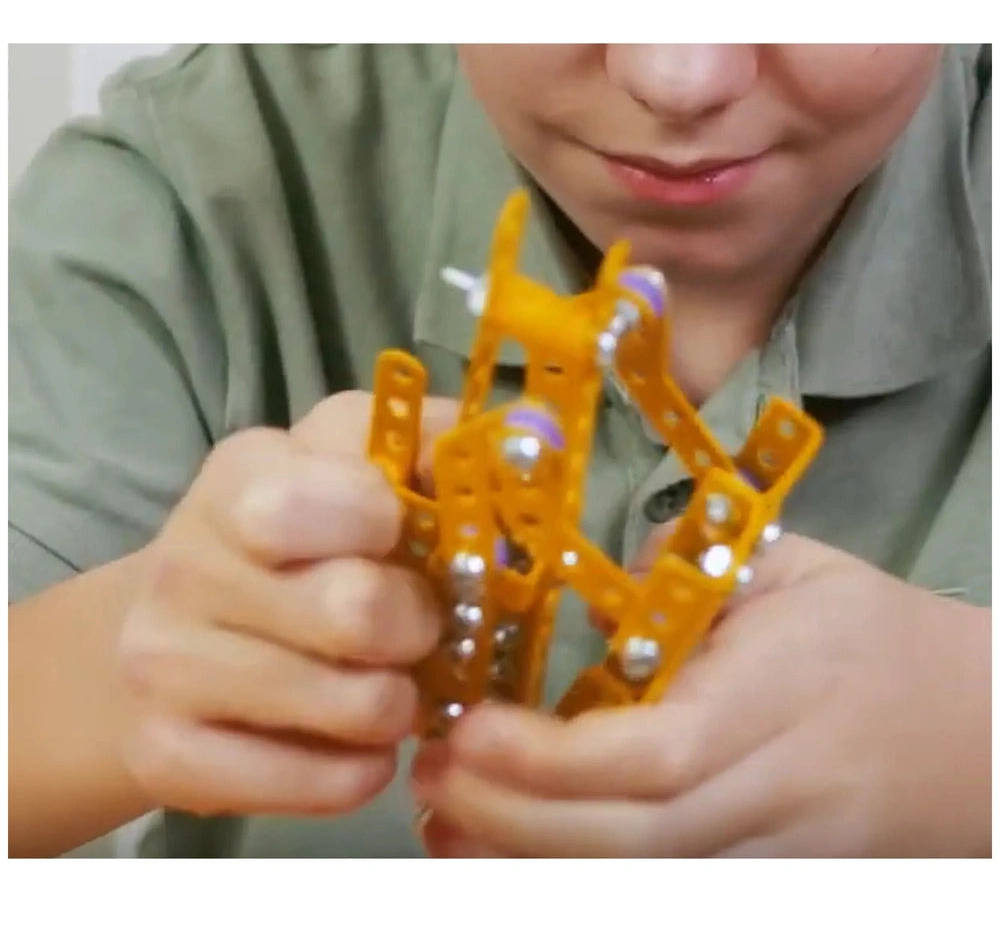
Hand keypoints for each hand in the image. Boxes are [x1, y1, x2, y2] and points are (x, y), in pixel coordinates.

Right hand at [116, 391, 456, 818]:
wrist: (176, 630)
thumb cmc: (295, 537)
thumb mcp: (354, 461)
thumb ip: (437, 443)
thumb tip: (531, 441)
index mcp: (243, 475)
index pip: (342, 504)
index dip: (395, 527)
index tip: (398, 537)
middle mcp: (186, 565)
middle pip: (360, 612)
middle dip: (418, 625)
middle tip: (415, 627)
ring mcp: (162, 666)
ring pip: (357, 707)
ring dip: (398, 702)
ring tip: (385, 681)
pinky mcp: (169, 757)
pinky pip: (325, 786)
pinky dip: (363, 768)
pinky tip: (350, 740)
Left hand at [410, 533, 990, 856]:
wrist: (976, 736)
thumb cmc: (873, 634)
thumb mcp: (792, 567)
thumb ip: (689, 568)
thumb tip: (586, 584)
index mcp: (781, 693)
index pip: (660, 754)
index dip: (554, 759)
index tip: (471, 729)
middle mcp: (778, 793)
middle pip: (635, 842)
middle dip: (515, 821)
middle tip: (430, 779)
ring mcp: (777, 860)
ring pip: (642, 893)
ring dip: (526, 870)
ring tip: (443, 827)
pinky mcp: (770, 891)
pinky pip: (663, 905)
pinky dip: (574, 892)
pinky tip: (505, 864)